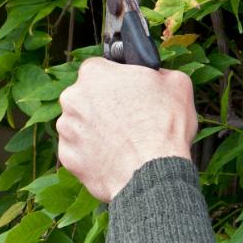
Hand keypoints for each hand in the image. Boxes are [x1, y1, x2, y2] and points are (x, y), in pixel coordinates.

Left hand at [56, 58, 196, 201]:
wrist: (153, 173)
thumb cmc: (163, 128)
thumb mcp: (176, 84)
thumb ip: (157, 72)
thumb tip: (155, 75)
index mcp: (93, 73)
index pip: (101, 69)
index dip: (118, 81)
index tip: (129, 93)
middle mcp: (72, 98)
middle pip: (87, 97)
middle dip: (105, 106)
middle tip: (129, 120)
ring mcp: (66, 129)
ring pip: (80, 125)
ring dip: (97, 130)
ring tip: (124, 142)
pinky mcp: (67, 157)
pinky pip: (79, 151)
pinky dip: (92, 154)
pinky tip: (113, 158)